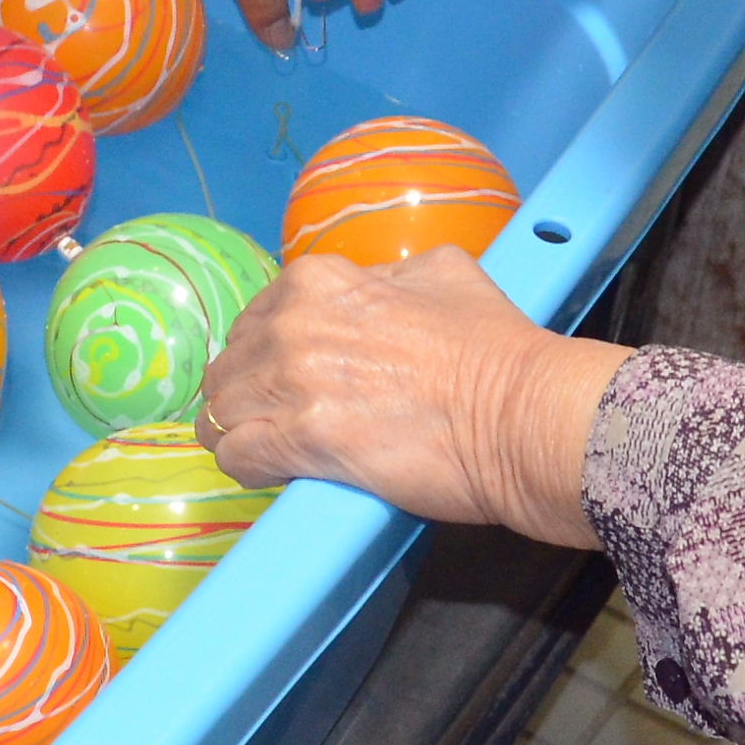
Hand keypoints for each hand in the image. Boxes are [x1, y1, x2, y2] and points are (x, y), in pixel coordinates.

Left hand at [197, 248, 625, 548]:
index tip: (288, 379)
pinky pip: (237, 455)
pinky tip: (269, 472)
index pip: (258, 317)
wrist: (522, 414)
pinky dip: (247, 466)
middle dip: (248, 393)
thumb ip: (388, 276)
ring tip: (268, 451)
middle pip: (232, 365)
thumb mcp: (443, 272)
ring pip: (222, 411)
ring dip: (240, 431)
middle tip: (275, 421)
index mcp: (320, 280)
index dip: (269, 352)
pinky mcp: (301, 441)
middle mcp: (294, 323)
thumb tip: (373, 288)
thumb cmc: (494, 348)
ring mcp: (294, 382)